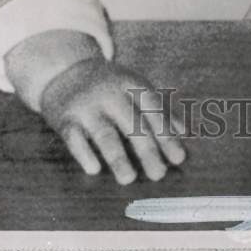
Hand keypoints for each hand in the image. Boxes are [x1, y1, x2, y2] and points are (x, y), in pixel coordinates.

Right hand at [40, 56, 185, 183]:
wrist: (64, 71)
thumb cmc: (109, 87)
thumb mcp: (134, 89)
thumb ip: (160, 110)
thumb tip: (186, 133)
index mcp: (130, 84)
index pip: (152, 108)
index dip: (166, 132)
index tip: (178, 158)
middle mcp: (109, 93)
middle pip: (131, 122)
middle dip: (146, 149)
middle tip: (158, 175)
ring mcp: (86, 105)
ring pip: (104, 133)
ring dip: (117, 156)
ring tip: (129, 179)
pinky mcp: (64, 118)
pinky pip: (73, 137)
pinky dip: (84, 153)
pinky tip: (94, 170)